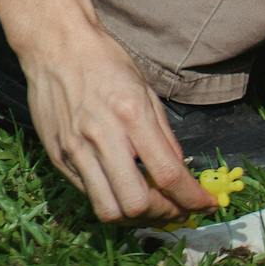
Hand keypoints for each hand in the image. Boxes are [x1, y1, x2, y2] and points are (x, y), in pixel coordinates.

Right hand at [14, 19, 215, 223]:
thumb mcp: (146, 91)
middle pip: (137, 203)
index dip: (191, 197)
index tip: (207, 205)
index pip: (168, 173)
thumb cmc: (107, 63)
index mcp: (132, 116)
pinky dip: (111, 200)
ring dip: (136, 217)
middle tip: (178, 209)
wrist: (57, 48)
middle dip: (164, 213)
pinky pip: (88, 194)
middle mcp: (102, 138)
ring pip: (108, 209)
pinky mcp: (58, 159)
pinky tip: (124, 190)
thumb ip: (162, 134)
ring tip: (152, 207)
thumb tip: (178, 170)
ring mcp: (76, 152)